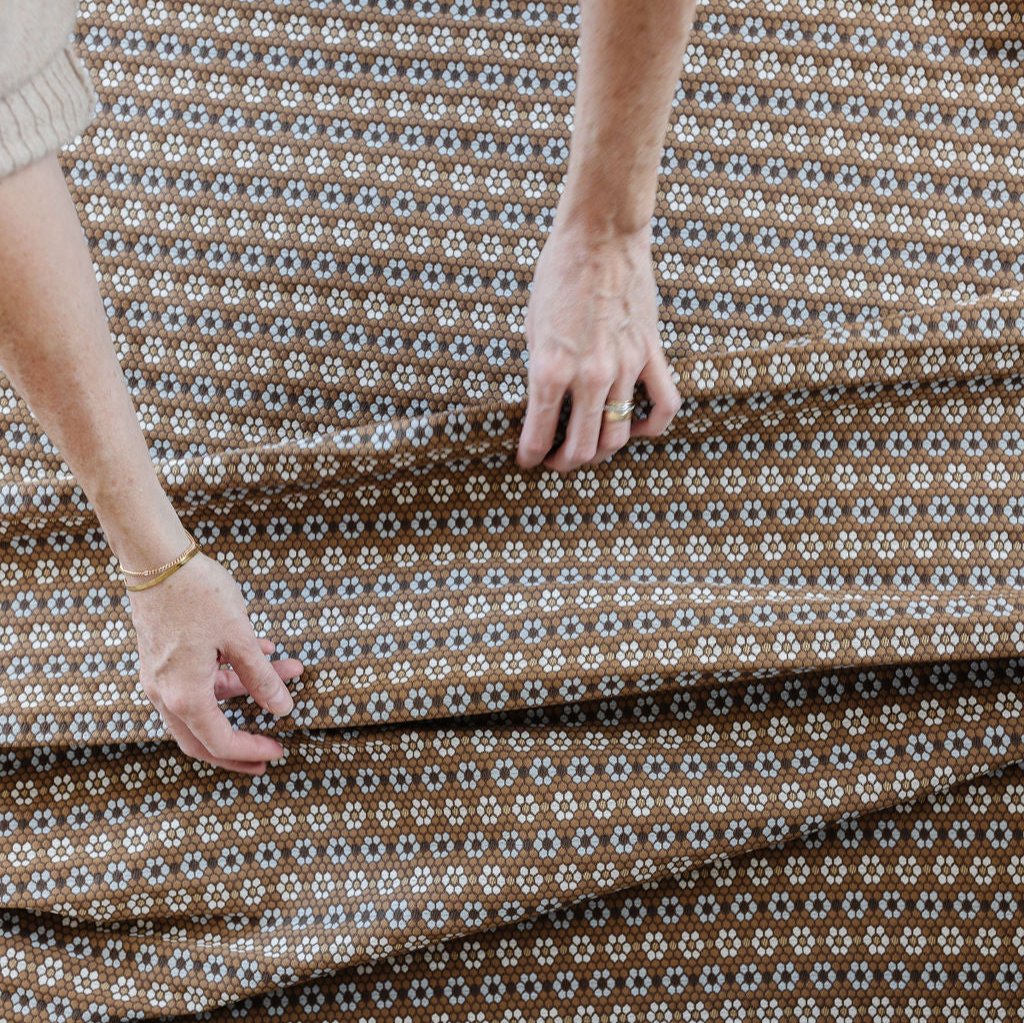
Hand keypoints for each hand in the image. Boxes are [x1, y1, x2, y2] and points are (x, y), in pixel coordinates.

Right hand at [127, 550, 302, 774]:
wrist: (156, 558)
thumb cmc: (198, 594)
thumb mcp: (240, 638)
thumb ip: (262, 678)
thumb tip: (283, 708)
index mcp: (185, 696)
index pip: (221, 742)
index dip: (252, 750)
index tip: (280, 749)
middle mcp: (165, 694)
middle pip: (201, 739)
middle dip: (238, 748)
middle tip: (266, 754)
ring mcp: (159, 677)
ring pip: (201, 706)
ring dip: (243, 697)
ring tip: (284, 679)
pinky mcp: (161, 658)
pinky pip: (195, 681)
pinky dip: (227, 677)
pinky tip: (261, 653)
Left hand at [515, 217, 682, 472]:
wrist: (599, 235)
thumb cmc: (558, 275)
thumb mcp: (532, 329)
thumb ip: (541, 373)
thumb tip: (545, 408)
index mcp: (549, 369)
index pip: (538, 437)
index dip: (530, 456)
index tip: (527, 460)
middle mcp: (589, 375)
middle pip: (582, 448)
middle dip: (564, 463)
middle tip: (556, 461)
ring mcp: (625, 366)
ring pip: (617, 434)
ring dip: (601, 451)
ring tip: (588, 449)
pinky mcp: (651, 353)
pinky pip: (663, 405)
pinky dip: (652, 426)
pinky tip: (638, 428)